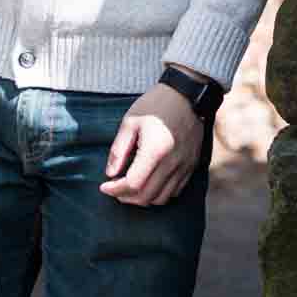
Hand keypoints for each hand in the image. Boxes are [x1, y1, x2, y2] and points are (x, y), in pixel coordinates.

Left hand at [100, 82, 203, 206]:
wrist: (186, 96)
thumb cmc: (155, 105)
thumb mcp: (130, 122)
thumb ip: (118, 150)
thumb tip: (110, 174)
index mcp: (155, 150)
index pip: (134, 183)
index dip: (116, 189)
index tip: (104, 187)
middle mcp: (172, 162)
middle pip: (147, 196)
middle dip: (126, 197)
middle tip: (114, 190)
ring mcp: (184, 167)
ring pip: (162, 198)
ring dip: (143, 199)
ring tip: (129, 190)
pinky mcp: (191, 167)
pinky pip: (175, 192)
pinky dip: (159, 194)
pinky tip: (148, 184)